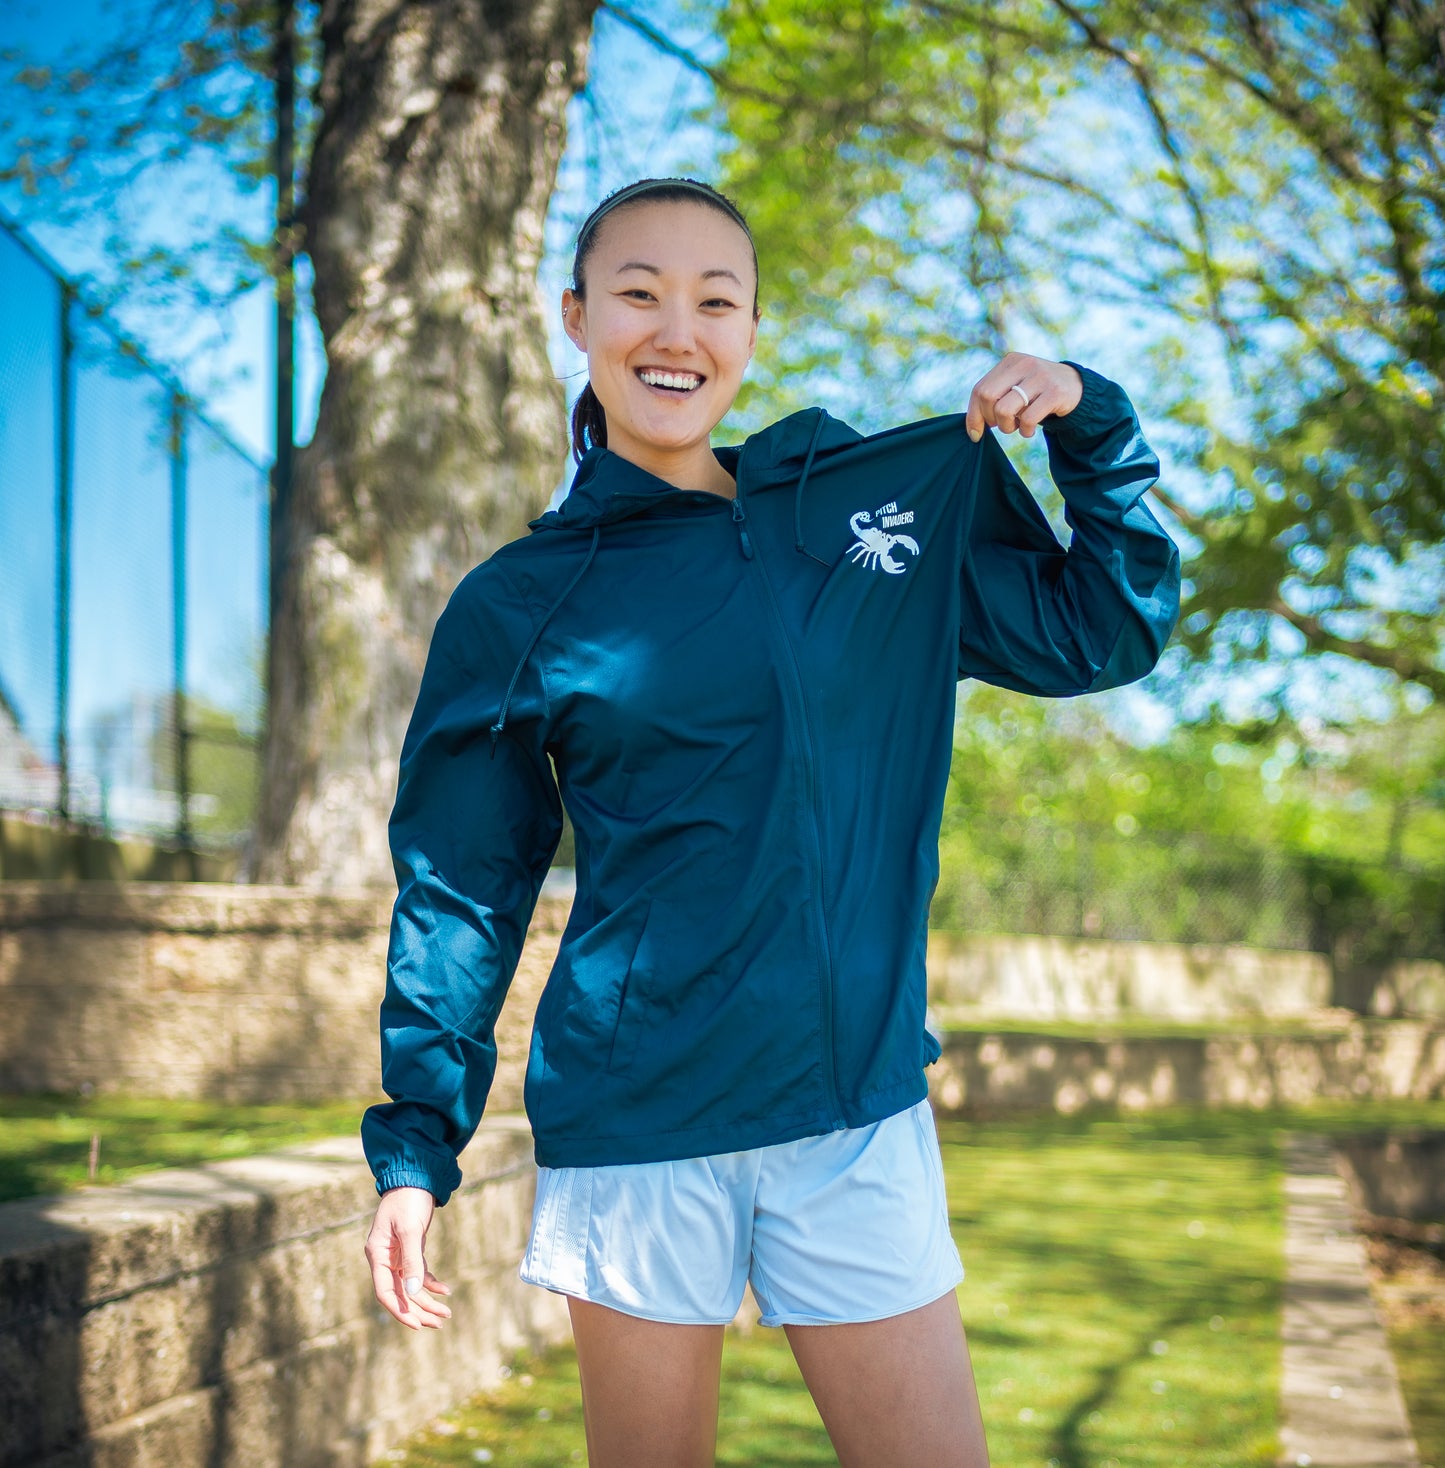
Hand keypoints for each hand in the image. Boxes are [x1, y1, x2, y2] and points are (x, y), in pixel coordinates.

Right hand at [364, 1184, 452, 1330]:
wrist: (414, 1175)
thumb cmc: (408, 1198)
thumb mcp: (410, 1228)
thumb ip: (412, 1259)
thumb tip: (413, 1292)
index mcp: (377, 1254)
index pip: (385, 1291)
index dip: (399, 1310)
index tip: (417, 1325)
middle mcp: (384, 1258)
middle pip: (400, 1293)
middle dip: (419, 1309)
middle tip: (440, 1322)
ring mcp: (397, 1254)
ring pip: (411, 1286)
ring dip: (427, 1300)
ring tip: (446, 1313)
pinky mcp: (410, 1249)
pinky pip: (419, 1273)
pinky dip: (431, 1283)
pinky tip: (445, 1290)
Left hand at [966, 353, 1082, 440]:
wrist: (1076, 388)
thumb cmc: (1037, 393)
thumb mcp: (1016, 386)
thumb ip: (995, 397)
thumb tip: (973, 426)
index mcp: (1010, 361)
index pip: (979, 389)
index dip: (974, 415)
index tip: (975, 434)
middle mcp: (1024, 364)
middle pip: (988, 397)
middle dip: (991, 419)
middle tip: (1003, 425)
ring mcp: (1040, 376)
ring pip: (1005, 409)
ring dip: (1007, 427)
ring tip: (1017, 427)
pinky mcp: (1054, 392)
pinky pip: (1028, 418)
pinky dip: (1025, 431)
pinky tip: (1030, 430)